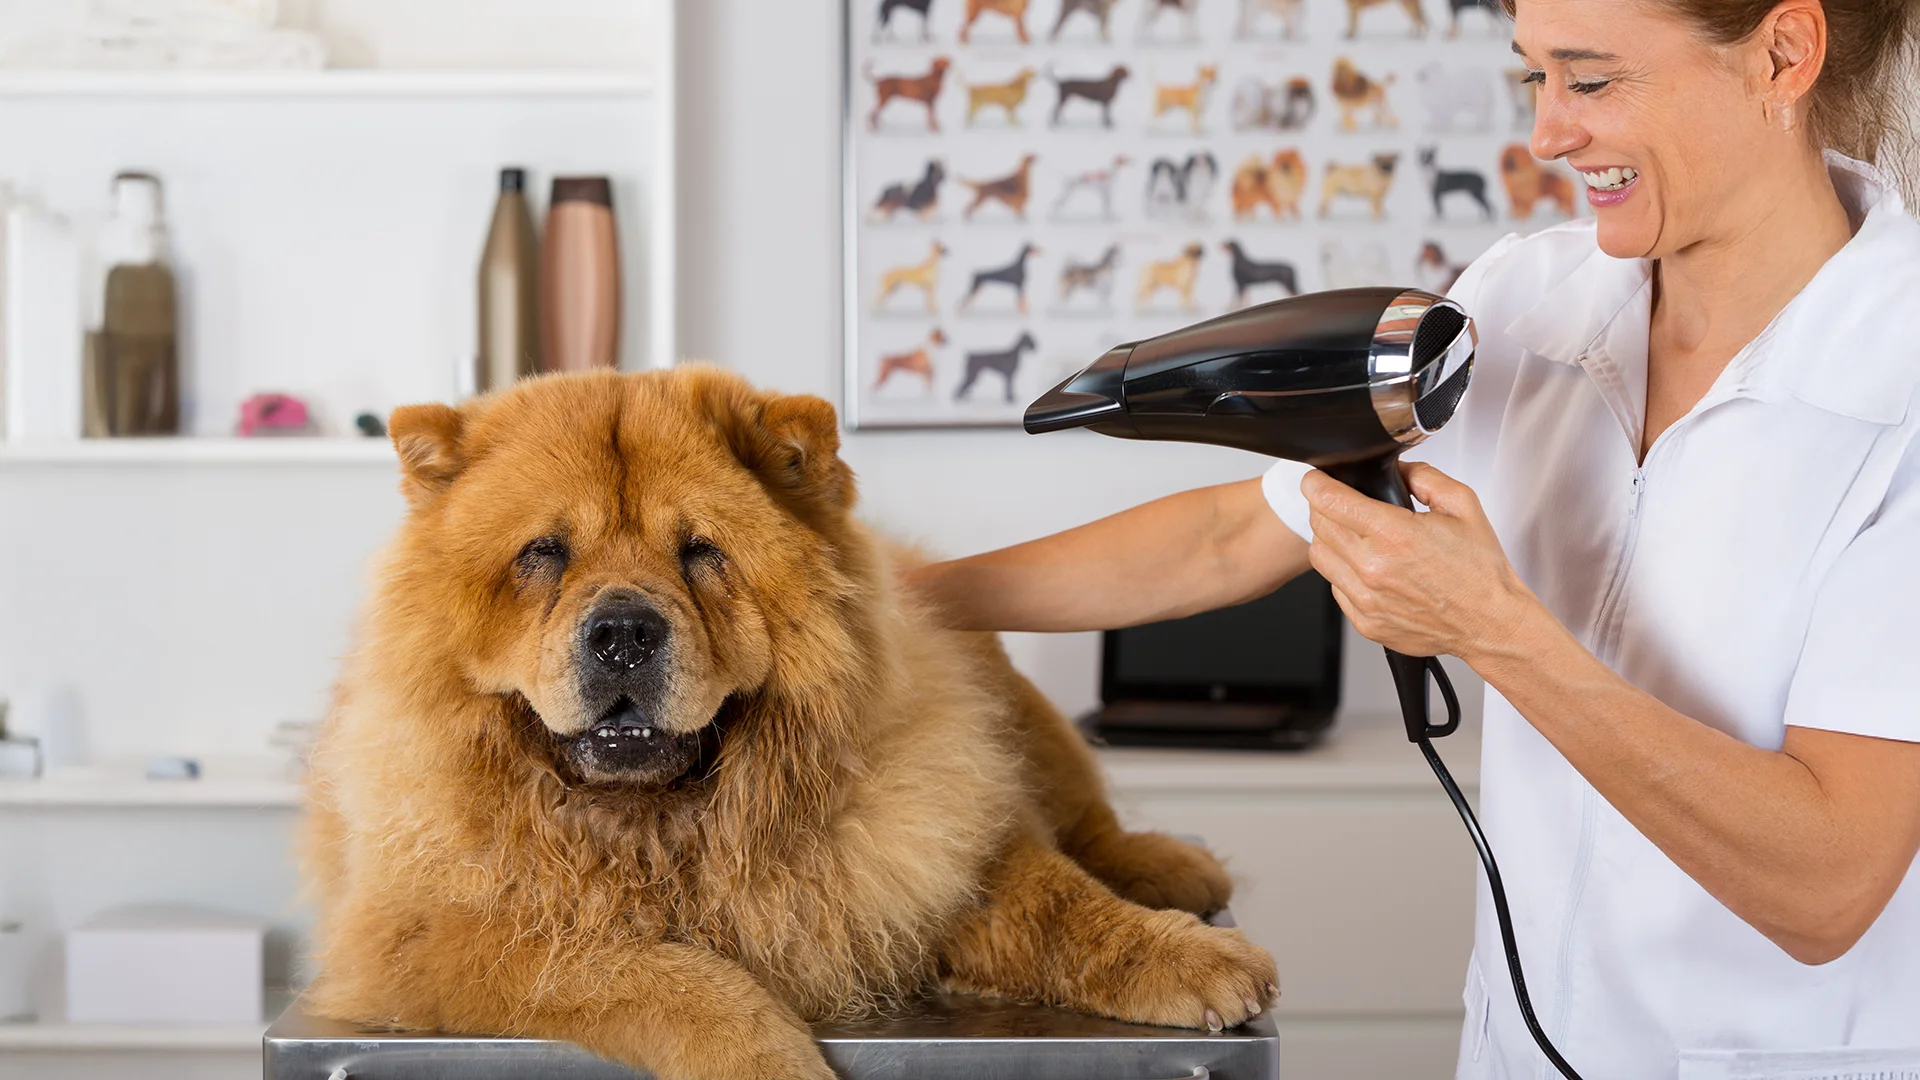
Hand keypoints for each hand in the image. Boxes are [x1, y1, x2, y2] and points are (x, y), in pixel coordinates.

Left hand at [1301, 461, 1535, 660]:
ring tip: (1355, 537)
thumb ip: (1424, 476)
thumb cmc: (1479, 572)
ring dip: (1329, 540)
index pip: (1329, 500)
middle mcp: (1373, 568)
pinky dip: (1343, 573)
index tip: (1316, 479)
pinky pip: (1334, 588)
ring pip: (1320, 556)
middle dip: (1325, 508)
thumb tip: (1396, 469)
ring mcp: (1366, 598)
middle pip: (1319, 525)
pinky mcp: (1365, 622)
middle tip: (1344, 505)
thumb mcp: (1462, 505)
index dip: (1316, 483)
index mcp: (1394, 534)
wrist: (1490, 622)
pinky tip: (1368, 568)